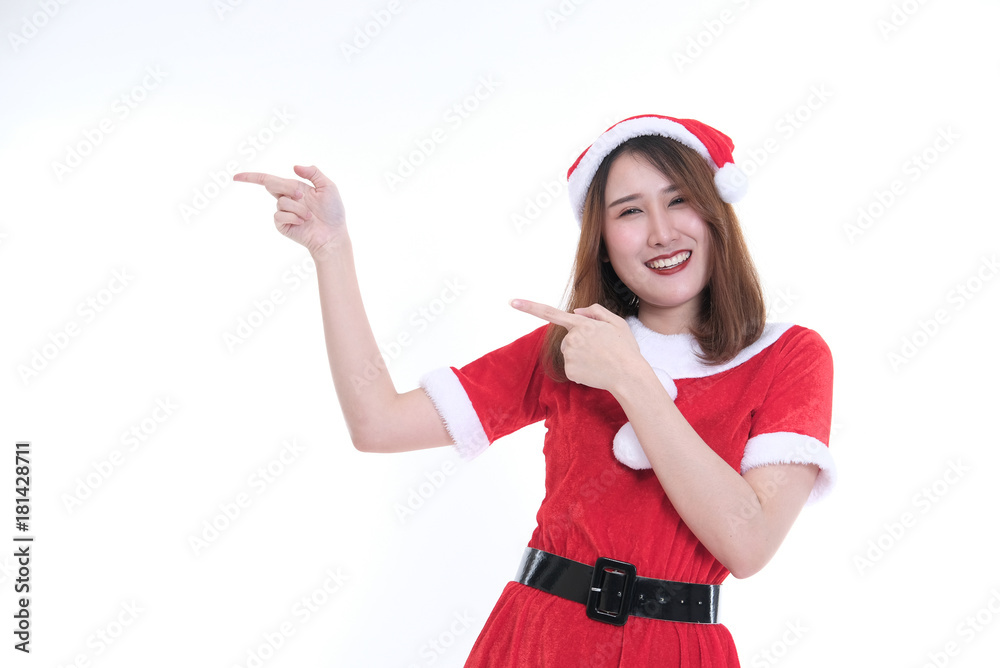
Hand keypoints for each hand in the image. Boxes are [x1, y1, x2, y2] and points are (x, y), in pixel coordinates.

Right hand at [233, 165, 346, 257]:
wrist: (332, 235)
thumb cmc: (333, 212)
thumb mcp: (328, 187)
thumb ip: (313, 173)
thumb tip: (294, 167)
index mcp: (294, 188)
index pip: (269, 180)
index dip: (251, 177)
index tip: (236, 177)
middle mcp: (286, 199)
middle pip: (271, 185)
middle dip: (287, 188)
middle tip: (303, 195)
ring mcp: (283, 212)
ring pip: (281, 202)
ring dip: (298, 207)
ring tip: (309, 216)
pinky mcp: (282, 225)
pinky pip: (280, 215)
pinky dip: (293, 217)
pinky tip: (303, 222)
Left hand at [510, 299, 644, 391]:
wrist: (629, 376)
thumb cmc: (625, 349)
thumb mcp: (616, 322)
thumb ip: (595, 312)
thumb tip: (575, 312)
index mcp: (582, 324)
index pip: (551, 312)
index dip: (530, 307)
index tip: (512, 301)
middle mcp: (572, 338)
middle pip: (568, 339)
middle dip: (580, 343)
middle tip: (602, 350)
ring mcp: (569, 355)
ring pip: (570, 354)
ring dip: (582, 356)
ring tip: (600, 360)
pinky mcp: (569, 371)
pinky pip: (572, 368)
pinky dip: (582, 370)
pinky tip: (595, 370)